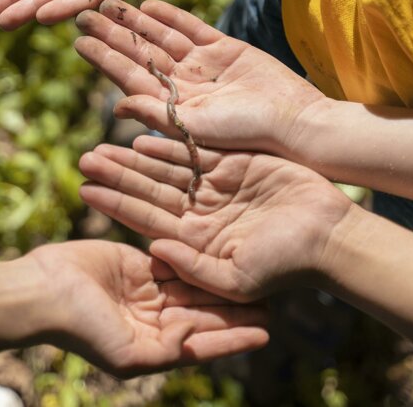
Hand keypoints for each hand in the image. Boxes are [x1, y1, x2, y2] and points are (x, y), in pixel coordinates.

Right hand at [24, 240, 267, 375]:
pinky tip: (218, 250)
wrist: (43, 292)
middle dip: (235, 308)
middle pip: (204, 313)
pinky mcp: (138, 265)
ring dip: (219, 282)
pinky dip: (193, 257)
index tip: (266, 332)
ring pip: (192, 285)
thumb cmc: (80, 328)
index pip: (204, 344)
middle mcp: (156, 321)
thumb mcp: (126, 353)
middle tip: (272, 298)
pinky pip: (172, 260)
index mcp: (155, 346)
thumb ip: (164, 350)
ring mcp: (148, 292)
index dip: (234, 338)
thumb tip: (193, 335)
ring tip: (253, 273)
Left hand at [75, 0, 327, 155]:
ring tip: (110, 3)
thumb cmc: (246, 137)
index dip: (105, 58)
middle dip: (113, 34)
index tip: (79, 41)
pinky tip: (150, 5)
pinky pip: (193, 30)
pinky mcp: (228, 50)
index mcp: (171, 105)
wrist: (294, 123)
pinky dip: (172, 17)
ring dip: (137, 22)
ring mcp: (205, 66)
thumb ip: (157, 115)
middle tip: (84, 12)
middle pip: (141, 54)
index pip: (129, 76)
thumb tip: (117, 105)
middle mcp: (184, 85)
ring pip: (162, 39)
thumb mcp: (196, 129)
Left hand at [78, 137, 355, 302]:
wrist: (327, 236)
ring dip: (135, 157)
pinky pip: (196, 150)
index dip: (115, 204)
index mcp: (194, 240)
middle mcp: (198, 212)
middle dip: (117, 175)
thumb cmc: (285, 266)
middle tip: (85, 159)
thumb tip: (155, 251)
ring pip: (166, 167)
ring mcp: (215, 187)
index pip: (145, 219)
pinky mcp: (234, 164)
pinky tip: (143, 134)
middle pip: (148, 190)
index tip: (86, 191)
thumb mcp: (236, 279)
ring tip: (104, 146)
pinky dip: (171, 141)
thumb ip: (193, 268)